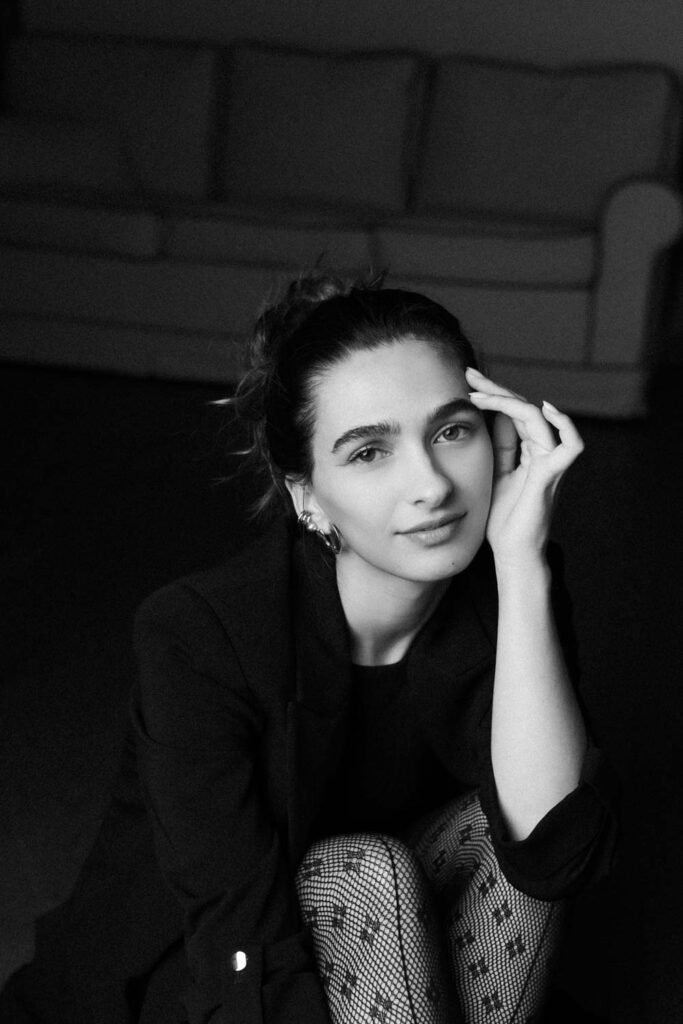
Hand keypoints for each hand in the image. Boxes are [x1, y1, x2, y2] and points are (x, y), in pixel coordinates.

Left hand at [465, 368, 583, 570]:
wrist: (511, 552)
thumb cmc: (503, 520)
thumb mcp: (495, 474)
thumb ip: (500, 447)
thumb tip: (494, 417)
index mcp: (529, 451)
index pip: (514, 413)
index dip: (494, 395)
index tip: (467, 383)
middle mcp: (543, 453)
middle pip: (525, 408)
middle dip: (496, 389)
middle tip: (469, 374)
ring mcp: (550, 463)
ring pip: (539, 419)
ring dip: (509, 401)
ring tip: (480, 394)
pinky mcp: (552, 477)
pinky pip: (571, 446)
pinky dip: (565, 425)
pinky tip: (546, 409)